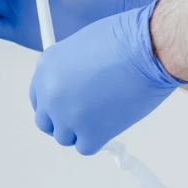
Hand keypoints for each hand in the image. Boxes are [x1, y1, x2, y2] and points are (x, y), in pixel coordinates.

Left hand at [30, 0, 185, 154]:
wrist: (148, 50)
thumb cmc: (126, 40)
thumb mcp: (83, 46)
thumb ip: (70, 70)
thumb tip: (74, 88)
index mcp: (46, 68)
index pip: (38, 98)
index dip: (53, 105)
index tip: (66, 107)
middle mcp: (50, 93)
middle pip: (46, 122)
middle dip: (64, 122)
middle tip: (85, 117)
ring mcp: (67, 115)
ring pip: (66, 138)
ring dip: (83, 131)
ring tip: (106, 112)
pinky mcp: (89, 133)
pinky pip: (87, 147)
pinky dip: (99, 139)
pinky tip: (113, 122)